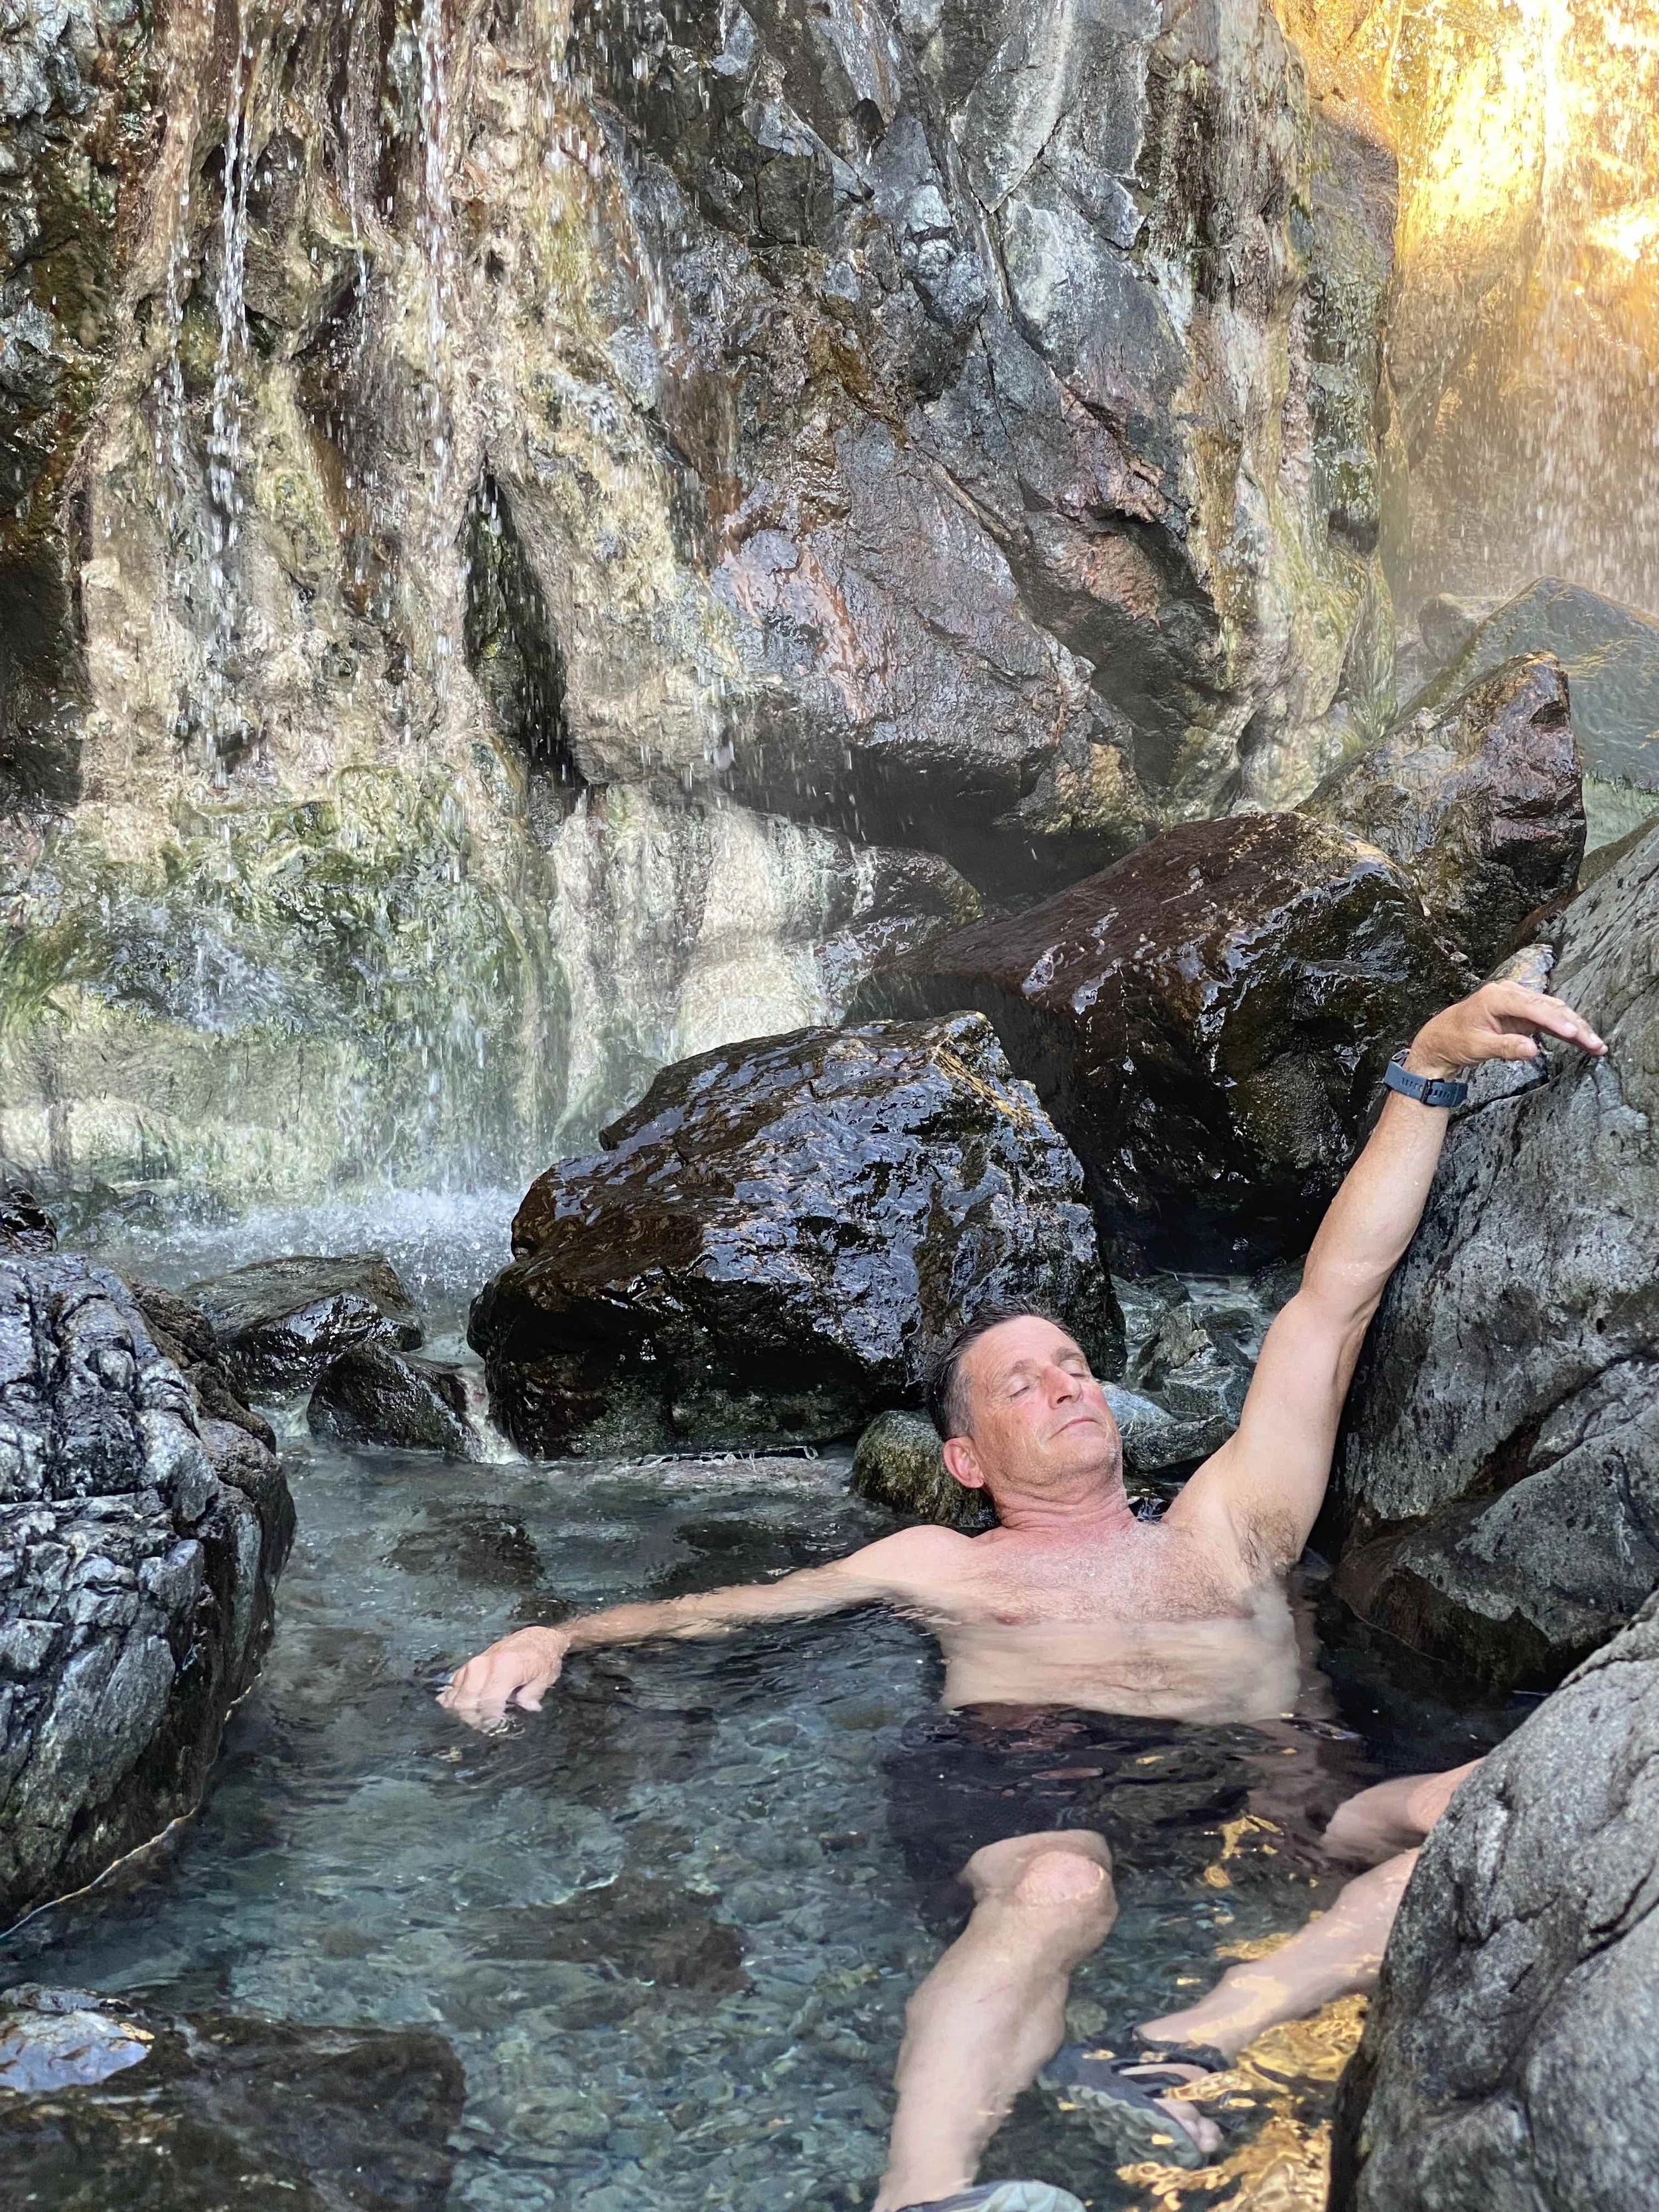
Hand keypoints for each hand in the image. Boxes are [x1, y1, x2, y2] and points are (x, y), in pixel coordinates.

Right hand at [437, 1625, 569, 1731]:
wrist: (535, 1638)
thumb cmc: (543, 1659)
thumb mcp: (544, 1679)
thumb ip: (531, 1697)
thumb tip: (524, 1710)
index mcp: (505, 1667)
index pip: (488, 1701)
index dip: (490, 1720)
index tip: (496, 1728)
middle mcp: (483, 1664)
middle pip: (466, 1701)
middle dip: (474, 1719)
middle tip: (487, 1726)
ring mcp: (473, 1663)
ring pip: (455, 1695)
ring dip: (464, 1711)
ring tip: (480, 1718)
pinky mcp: (468, 1665)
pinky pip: (453, 1686)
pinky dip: (456, 1700)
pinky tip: (469, 1707)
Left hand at [1407, 982, 1605, 1080]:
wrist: (1441, 1039)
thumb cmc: (1455, 1041)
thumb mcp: (1477, 1047)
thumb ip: (1506, 1047)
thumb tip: (1533, 1050)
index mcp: (1497, 997)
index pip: (1533, 1007)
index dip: (1556, 1021)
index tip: (1574, 1034)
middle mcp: (1511, 993)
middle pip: (1550, 1008)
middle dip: (1576, 1026)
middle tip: (1595, 1043)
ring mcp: (1519, 1001)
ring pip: (1555, 1012)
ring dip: (1577, 1027)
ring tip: (1596, 1044)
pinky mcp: (1523, 1013)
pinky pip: (1550, 1019)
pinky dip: (1567, 1029)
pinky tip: (1583, 1039)